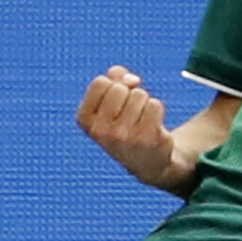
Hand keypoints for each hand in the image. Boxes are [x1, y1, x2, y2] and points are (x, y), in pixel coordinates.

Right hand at [76, 65, 176, 185]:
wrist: (146, 162)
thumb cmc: (125, 124)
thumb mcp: (109, 101)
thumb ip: (114, 78)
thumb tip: (132, 80)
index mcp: (85, 120)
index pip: (100, 82)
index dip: (113, 86)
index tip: (115, 103)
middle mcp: (100, 131)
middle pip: (120, 88)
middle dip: (129, 94)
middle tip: (129, 115)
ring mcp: (123, 137)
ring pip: (139, 94)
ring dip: (144, 103)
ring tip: (140, 121)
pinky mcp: (147, 139)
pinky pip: (155, 105)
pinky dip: (157, 111)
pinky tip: (152, 127)